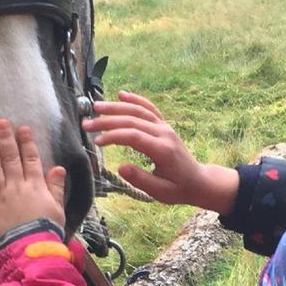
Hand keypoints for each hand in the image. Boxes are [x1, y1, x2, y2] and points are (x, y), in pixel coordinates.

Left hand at [0, 120, 66, 240]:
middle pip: (10, 158)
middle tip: (0, 122)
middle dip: (5, 138)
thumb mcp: (58, 207)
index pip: (30, 159)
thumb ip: (56, 186)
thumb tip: (58, 167)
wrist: (31, 249)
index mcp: (34, 186)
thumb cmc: (46, 229)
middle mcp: (16, 186)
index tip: (22, 128)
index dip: (26, 142)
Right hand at [81, 92, 237, 213]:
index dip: (113, 136)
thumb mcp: (160, 191)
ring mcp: (165, 127)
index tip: (96, 142)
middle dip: (107, 121)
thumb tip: (120, 167)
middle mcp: (164, 133)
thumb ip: (140, 179)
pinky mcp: (164, 126)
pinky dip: (136, 100)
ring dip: (117, 107)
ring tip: (96, 107)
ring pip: (139, 111)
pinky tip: (122, 94)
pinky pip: (149, 109)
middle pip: (133, 121)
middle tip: (87, 124)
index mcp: (163, 150)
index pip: (134, 137)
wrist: (198, 181)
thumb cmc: (178, 189)